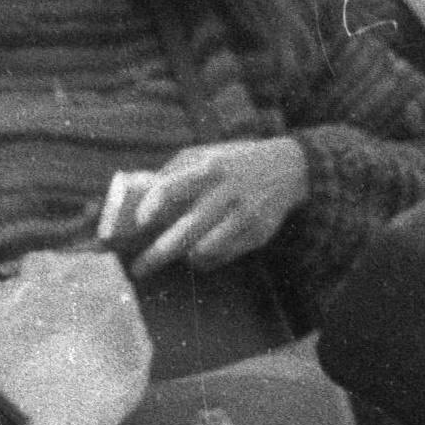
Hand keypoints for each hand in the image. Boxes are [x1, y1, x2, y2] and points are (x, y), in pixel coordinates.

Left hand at [101, 134, 307, 271]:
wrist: (287, 168)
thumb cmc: (233, 162)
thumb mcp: (205, 155)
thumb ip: (173, 173)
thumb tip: (138, 198)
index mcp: (209, 168)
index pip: (168, 190)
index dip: (149, 209)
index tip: (140, 223)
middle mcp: (227, 193)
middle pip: (184, 231)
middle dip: (156, 255)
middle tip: (137, 269)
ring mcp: (245, 216)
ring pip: (203, 250)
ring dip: (184, 256)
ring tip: (179, 254)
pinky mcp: (257, 235)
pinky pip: (222, 257)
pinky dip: (205, 259)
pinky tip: (201, 252)